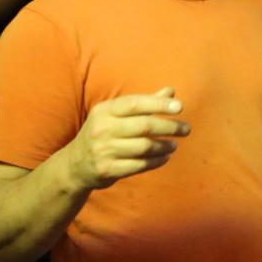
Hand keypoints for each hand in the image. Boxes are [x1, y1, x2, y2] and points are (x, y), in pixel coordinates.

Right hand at [63, 87, 190, 191]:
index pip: (135, 103)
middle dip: (170, 127)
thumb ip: (144, 103)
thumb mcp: (116, 115)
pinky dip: (156, 161)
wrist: (75, 165)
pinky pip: (139, 165)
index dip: (159, 104)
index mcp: (104, 110)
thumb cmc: (104, 133)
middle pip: (144, 126)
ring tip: (174, 145)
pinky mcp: (107, 170)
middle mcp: (102, 128)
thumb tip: (171, 92)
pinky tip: (165, 157)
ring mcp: (103, 150)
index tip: (180, 107)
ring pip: (144, 147)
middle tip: (186, 129)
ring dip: (165, 146)